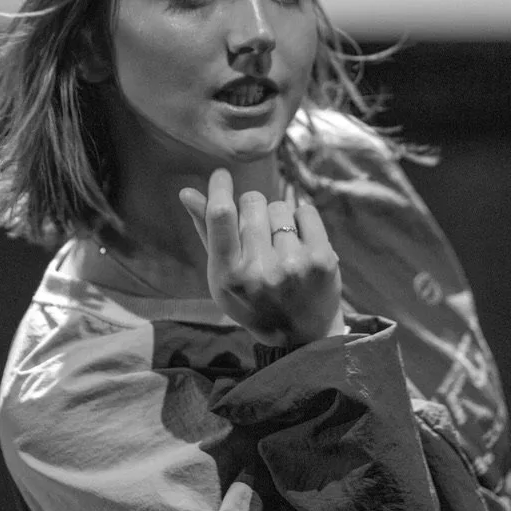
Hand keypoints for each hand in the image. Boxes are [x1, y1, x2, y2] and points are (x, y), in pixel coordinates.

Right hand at [179, 168, 345, 346]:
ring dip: (277, 218)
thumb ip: (206, 232)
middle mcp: (260, 271)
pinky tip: (299, 243)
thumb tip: (187, 192)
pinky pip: (306, 211)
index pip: (221, 215)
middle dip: (252, 208)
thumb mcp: (221, 275)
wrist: (300, 334)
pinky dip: (302, 220)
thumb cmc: (252, 298)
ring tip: (279, 245)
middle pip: (251, 202)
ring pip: (279, 206)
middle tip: (257, 233)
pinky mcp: (323, 259)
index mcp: (228, 275)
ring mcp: (294, 265)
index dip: (219, 187)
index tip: (222, 175)